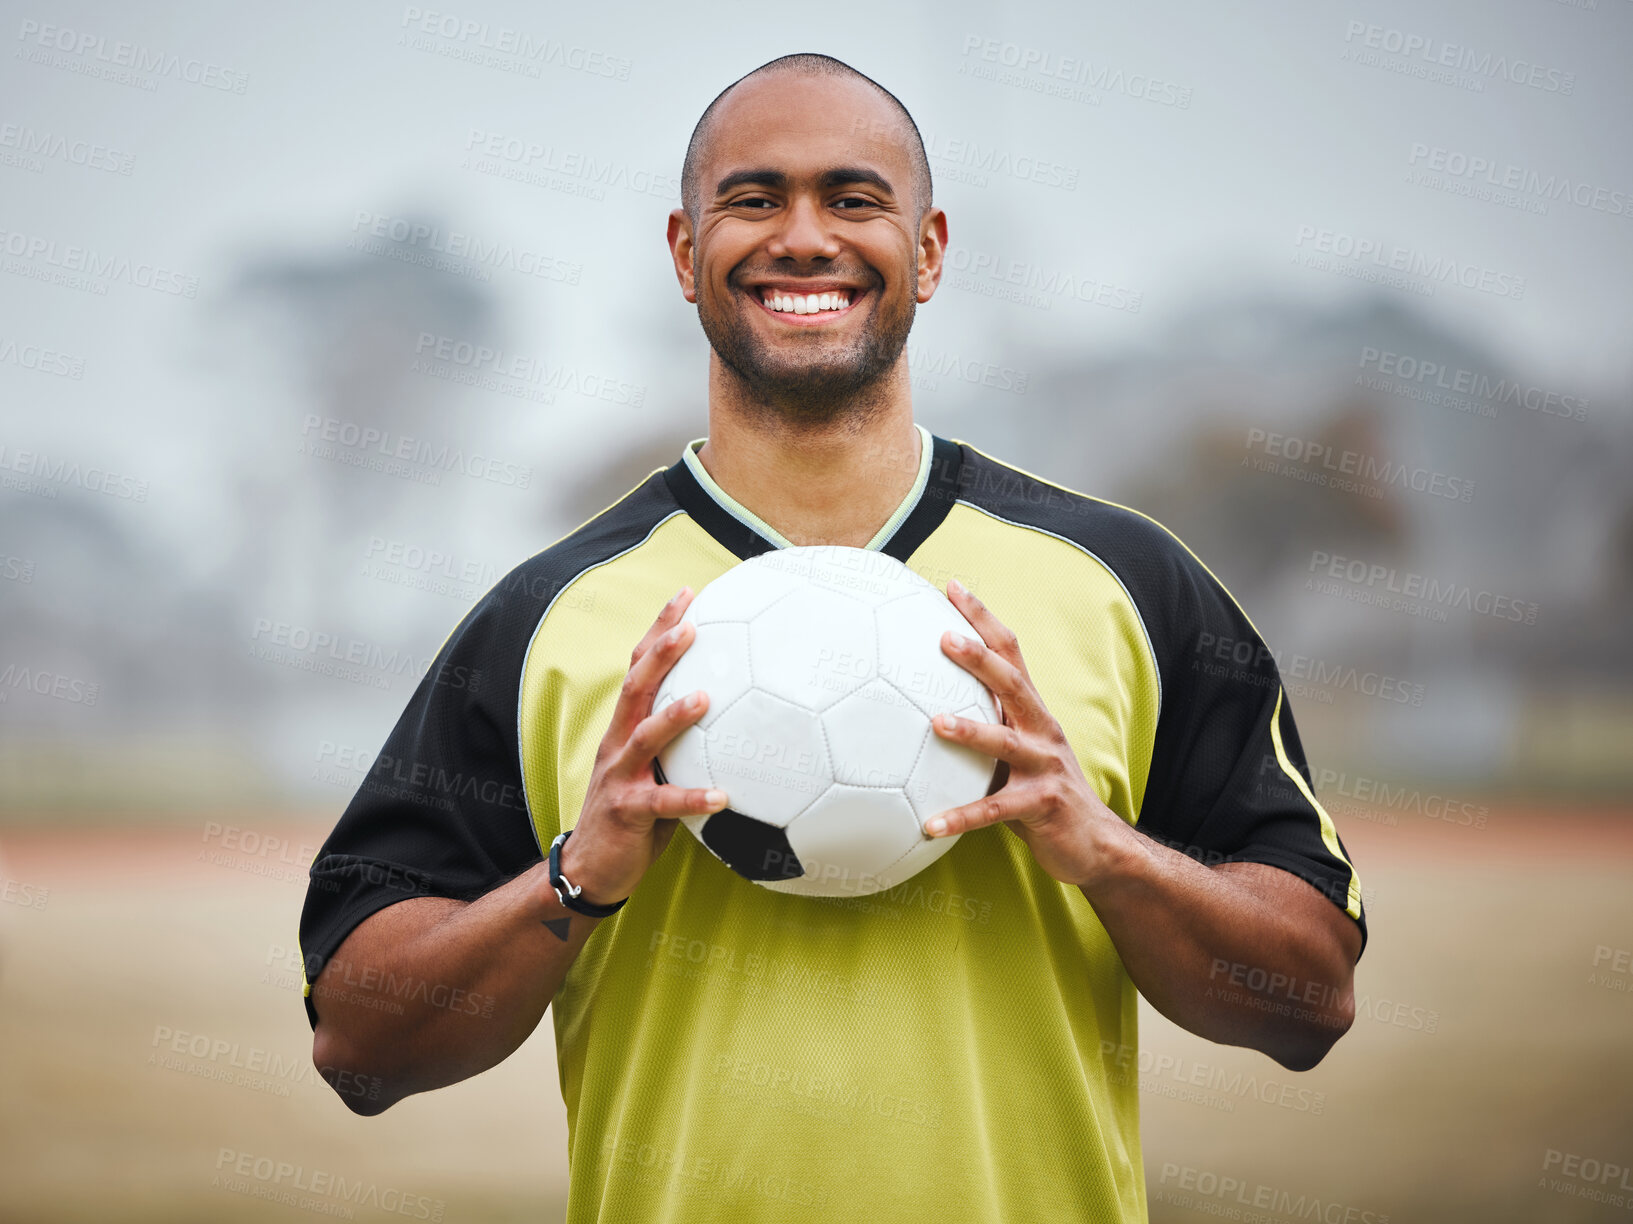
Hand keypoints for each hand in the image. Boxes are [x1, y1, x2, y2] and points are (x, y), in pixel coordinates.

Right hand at [558, 587, 728, 904]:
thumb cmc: (633, 815)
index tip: (686, 594)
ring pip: (644, 737)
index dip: (659, 629)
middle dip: (661, 653)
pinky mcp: (626, 811)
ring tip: (704, 698)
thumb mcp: (655, 768)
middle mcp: (618, 743)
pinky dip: (692, 797)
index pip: (640, 667)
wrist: (590, 867)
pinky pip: (662, 803)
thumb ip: (683, 743)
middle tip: (690, 625)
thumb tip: (736, 716)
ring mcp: (619, 776)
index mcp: (626, 727)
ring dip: (673, 716)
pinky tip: (722, 796)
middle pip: (636, 687)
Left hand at [923, 579, 1122, 886]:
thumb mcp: (1016, 749)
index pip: (1009, 653)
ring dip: (972, 731)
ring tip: (936, 723)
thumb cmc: (1041, 791)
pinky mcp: (1041, 807)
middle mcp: (1042, 731)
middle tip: (945, 638)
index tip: (951, 587)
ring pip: (1007, 743)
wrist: (1096, 842)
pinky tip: (930, 824)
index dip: (983, 618)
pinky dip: (961, 816)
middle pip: (1012, 684)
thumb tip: (923, 702)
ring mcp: (1044, 768)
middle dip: (980, 658)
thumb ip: (985, 724)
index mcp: (1032, 711)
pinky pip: (995, 811)